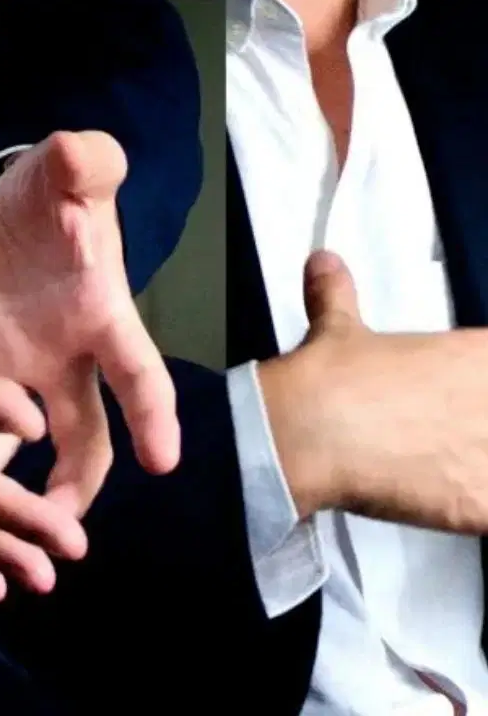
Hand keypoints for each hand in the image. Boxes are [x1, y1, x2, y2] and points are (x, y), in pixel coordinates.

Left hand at [0, 132, 177, 515]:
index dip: (153, 415)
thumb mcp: (72, 174)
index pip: (136, 371)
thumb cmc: (53, 200)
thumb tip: (87, 156)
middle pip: (78, 437)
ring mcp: (3, 366)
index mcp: (101, 319)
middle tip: (54, 533)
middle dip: (70, 486)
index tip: (163, 463)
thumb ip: (87, 165)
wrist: (2, 211)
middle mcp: (57, 359)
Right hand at [260, 250, 487, 530]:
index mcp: (476, 354)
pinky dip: (479, 510)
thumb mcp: (336, 328)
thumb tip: (322, 262)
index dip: (477, 395)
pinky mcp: (481, 503)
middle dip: (478, 430)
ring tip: (451, 474)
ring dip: (481, 468)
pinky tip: (457, 509)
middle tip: (450, 445)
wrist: (301, 433)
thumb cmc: (326, 379)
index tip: (462, 407)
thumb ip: (337, 294)